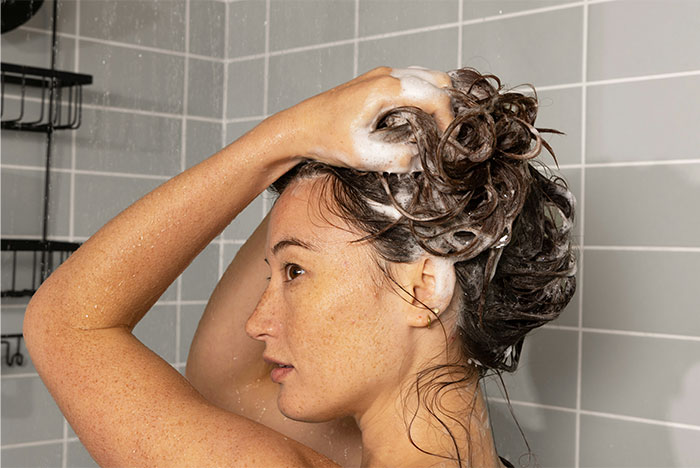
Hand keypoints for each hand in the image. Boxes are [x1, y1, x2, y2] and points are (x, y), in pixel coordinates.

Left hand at [293, 66, 453, 172]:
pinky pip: (412, 82)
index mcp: (386, 88)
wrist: (299, 127)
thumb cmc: (326, 139)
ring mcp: (382, 75)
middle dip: (446, 108)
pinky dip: (423, 98)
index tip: (446, 144)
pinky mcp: (377, 81)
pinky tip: (416, 121)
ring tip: (432, 131)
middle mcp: (387, 75)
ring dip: (435, 102)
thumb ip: (397, 158)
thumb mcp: (362, 156)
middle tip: (442, 136)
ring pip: (427, 78)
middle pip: (438, 81)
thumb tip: (424, 158)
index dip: (448, 121)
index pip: (436, 96)